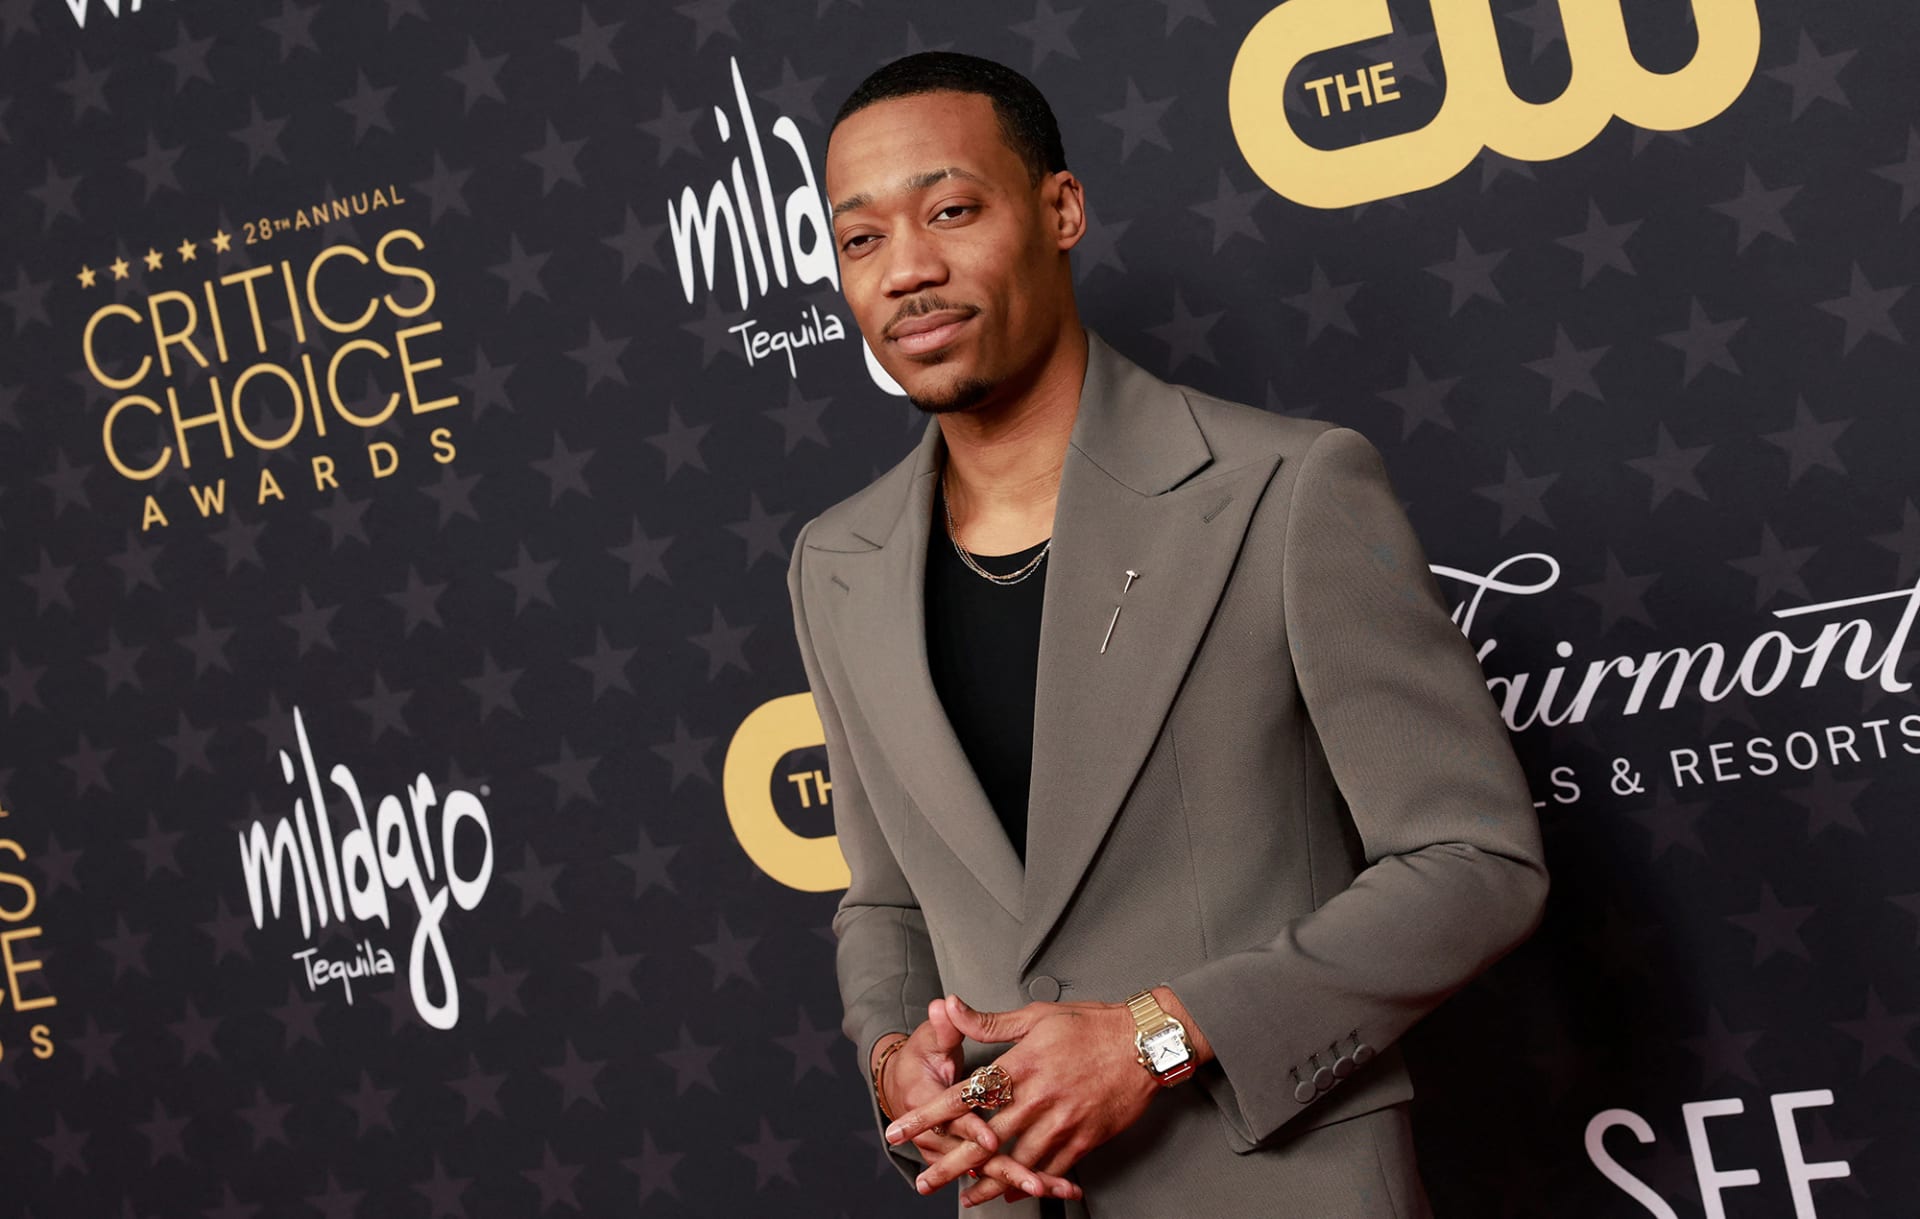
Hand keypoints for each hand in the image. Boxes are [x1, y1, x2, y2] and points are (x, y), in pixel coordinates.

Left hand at [886, 993, 1184, 1206]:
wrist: (1145, 1043)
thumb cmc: (1092, 1024)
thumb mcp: (1037, 1014)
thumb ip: (989, 1020)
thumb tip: (949, 1005)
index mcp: (1022, 1063)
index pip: (966, 1092)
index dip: (931, 1112)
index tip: (903, 1126)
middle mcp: (1039, 1096)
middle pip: (987, 1136)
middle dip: (952, 1161)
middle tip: (925, 1180)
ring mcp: (1063, 1120)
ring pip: (1018, 1159)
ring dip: (989, 1181)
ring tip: (964, 1198)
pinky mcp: (1085, 1137)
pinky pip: (1052, 1168)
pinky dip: (1030, 1183)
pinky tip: (1012, 1193)